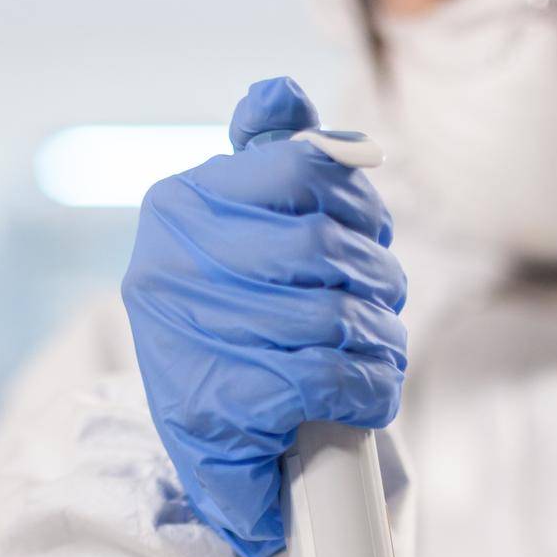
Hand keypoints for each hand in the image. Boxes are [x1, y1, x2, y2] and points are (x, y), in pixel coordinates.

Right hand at [122, 76, 407, 556]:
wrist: (207, 462)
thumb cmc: (230, 339)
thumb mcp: (231, 243)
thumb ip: (263, 167)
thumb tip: (281, 94)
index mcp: (178, 208)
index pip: (302, 166)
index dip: (358, 203)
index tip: (369, 235)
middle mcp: (173, 265)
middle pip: (326, 245)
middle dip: (375, 278)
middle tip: (383, 304)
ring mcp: (195, 337)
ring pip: (337, 313)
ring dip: (382, 339)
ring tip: (382, 353)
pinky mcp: (227, 405)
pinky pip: (333, 376)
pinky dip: (370, 388)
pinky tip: (370, 395)